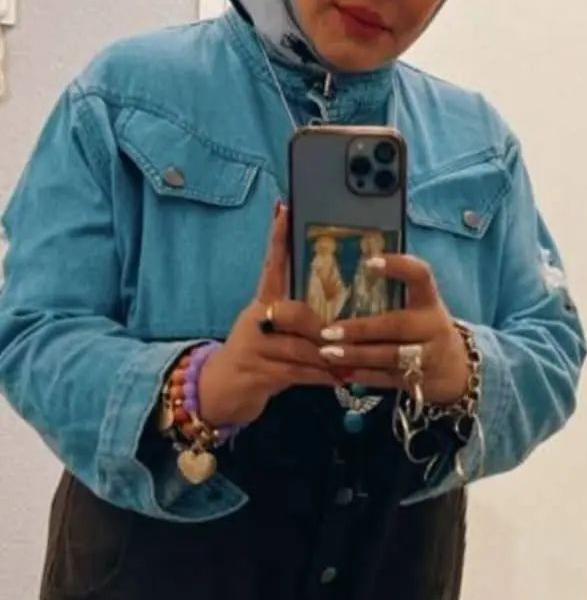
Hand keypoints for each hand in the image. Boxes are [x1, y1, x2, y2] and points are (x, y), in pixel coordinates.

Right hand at [197, 201, 334, 425]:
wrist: (220, 392)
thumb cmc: (259, 360)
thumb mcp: (278, 335)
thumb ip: (303, 322)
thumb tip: (342, 317)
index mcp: (263, 303)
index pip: (271, 264)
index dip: (278, 238)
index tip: (285, 207)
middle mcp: (256, 319)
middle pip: (292, 313)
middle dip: (321, 328)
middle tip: (344, 338)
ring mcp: (253, 346)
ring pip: (300, 347)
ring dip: (329, 357)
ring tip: (353, 362)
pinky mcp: (257, 372)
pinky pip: (298, 373)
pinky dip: (323, 377)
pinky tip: (342, 379)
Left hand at [316, 254, 468, 405]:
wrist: (458, 371)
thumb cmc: (426, 332)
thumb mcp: (421, 311)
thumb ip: (392, 300)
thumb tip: (337, 290)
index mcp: (431, 303)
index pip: (421, 276)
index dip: (399, 267)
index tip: (369, 263)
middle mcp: (433, 327)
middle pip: (398, 325)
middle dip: (362, 329)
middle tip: (329, 331)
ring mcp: (429, 357)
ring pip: (391, 356)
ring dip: (358, 355)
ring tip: (328, 353)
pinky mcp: (421, 381)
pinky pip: (389, 379)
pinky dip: (364, 376)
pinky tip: (342, 373)